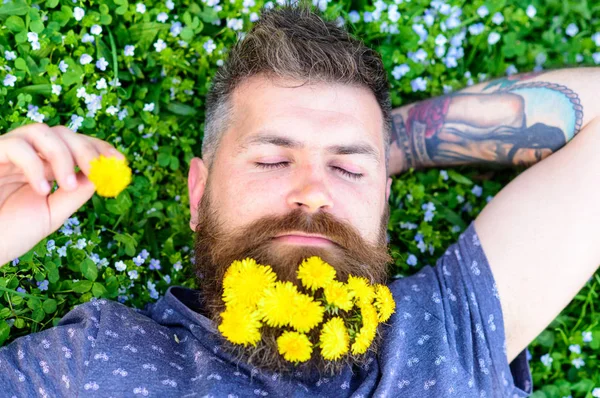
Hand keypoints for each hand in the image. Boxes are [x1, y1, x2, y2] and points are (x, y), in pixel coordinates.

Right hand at [0, 124, 124, 265]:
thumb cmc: (7, 235)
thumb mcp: (51, 215)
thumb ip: (75, 194)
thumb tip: (99, 174)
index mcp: (44, 167)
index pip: (75, 145)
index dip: (98, 147)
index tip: (120, 161)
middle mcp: (26, 156)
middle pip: (63, 133)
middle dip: (86, 149)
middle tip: (98, 171)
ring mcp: (6, 154)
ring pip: (41, 131)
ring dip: (63, 154)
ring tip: (67, 185)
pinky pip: (14, 146)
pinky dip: (34, 165)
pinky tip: (42, 190)